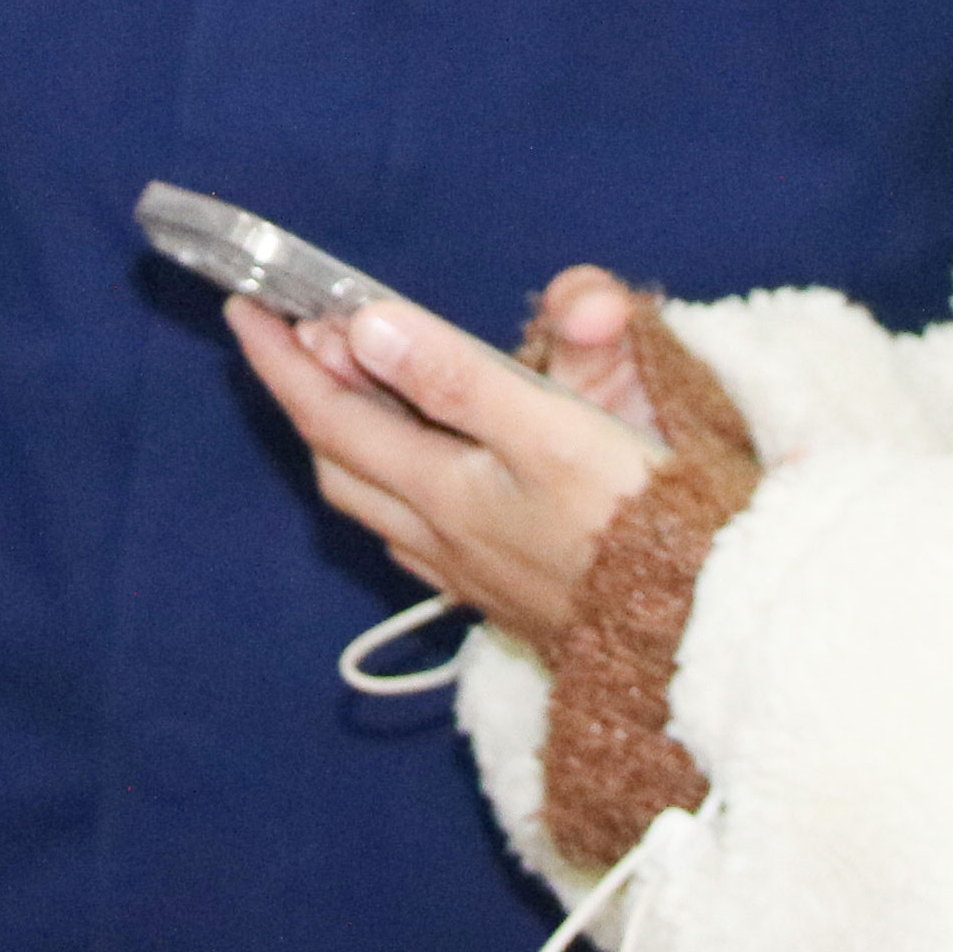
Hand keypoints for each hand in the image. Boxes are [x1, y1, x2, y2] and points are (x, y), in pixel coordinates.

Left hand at [228, 283, 677, 642]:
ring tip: (349, 385)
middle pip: (342, 464)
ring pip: (377, 503)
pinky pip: (419, 534)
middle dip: (306, 394)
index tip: (242, 308)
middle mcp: (443, 541)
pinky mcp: (511, 594)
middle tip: (292, 333)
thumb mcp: (555, 432)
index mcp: (444, 494)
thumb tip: (366, 328)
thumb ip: (459, 378)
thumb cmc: (644, 530)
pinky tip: (421, 472)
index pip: (331, 417)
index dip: (281, 361)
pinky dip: (397, 485)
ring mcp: (475, 574)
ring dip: (348, 441)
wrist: (710, 643)